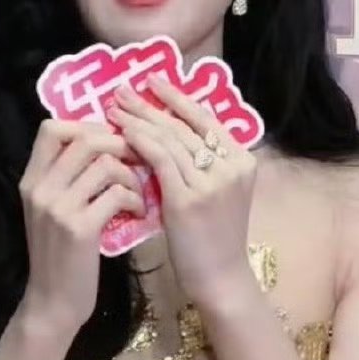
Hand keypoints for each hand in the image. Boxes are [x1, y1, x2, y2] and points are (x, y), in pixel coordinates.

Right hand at [18, 119, 145, 330]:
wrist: (53, 303)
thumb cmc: (60, 257)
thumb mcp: (52, 213)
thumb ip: (65, 180)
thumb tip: (102, 146)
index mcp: (30, 181)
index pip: (51, 128)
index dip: (86, 126)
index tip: (108, 143)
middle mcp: (40, 189)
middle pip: (85, 138)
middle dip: (119, 144)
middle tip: (136, 160)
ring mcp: (58, 208)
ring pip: (106, 164)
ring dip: (131, 175)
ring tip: (137, 193)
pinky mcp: (80, 228)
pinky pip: (116, 194)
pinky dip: (134, 199)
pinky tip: (137, 212)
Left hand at [111, 74, 257, 308]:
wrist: (220, 278)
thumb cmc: (214, 240)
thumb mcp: (218, 194)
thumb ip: (203, 165)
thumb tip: (169, 136)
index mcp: (243, 160)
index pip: (206, 119)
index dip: (177, 97)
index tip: (153, 81)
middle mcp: (231, 166)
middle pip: (184, 125)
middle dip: (151, 104)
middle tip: (123, 89)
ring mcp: (212, 182)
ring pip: (170, 139)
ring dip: (139, 119)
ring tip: (115, 107)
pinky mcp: (189, 199)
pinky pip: (160, 160)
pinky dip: (140, 142)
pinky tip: (122, 133)